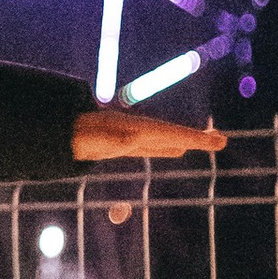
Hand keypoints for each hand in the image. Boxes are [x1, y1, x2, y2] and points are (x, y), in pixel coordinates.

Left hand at [72, 108, 223, 163]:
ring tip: (204, 143)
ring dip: (184, 142)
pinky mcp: (122, 144)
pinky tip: (175, 150)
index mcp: (134, 128)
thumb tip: (131, 140)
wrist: (55, 128)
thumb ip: (110, 139)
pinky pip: (152, 146)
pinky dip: (166, 148)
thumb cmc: (74, 134)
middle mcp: (135, 129)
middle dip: (197, 138)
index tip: (219, 141)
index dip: (194, 138)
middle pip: (171, 134)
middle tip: (222, 141)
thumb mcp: (91, 138)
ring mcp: (130, 136)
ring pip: (164, 139)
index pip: (170, 133)